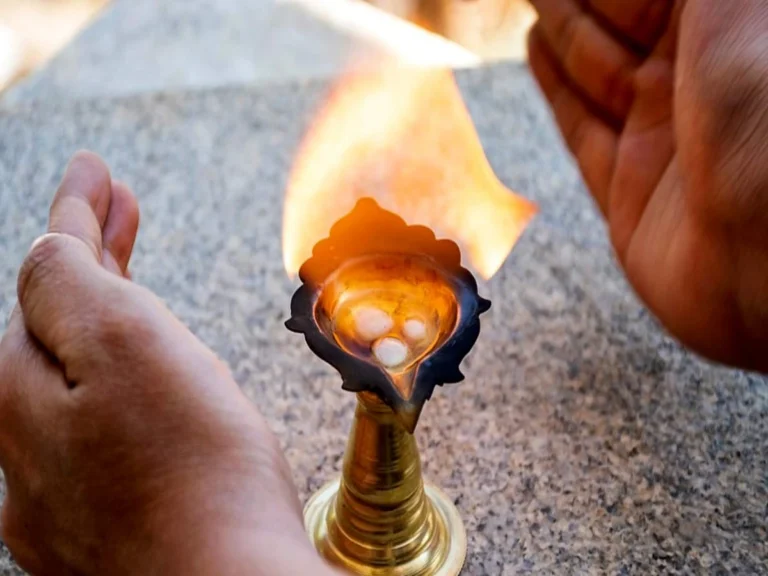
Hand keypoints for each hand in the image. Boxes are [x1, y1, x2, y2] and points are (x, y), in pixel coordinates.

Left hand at [0, 152, 338, 574]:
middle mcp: (22, 446)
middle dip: (87, 259)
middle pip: (52, 327)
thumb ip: (72, 286)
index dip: (76, 215)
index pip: (45, 276)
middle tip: (118, 205)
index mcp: (18, 392)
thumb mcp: (129, 345)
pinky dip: (114, 386)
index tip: (96, 170)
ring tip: (130, 269)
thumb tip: (48, 247)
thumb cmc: (197, 470)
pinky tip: (138, 379)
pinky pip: (93, 432)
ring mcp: (58, 491)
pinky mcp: (98, 523)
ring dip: (101, 317)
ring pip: (72, 379)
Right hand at [527, 0, 767, 371]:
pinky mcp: (628, 191)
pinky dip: (556, 91)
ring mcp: (662, 140)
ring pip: (596, 69)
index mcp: (730, 37)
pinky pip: (582, 129)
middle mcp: (699, 85)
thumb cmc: (765, 130)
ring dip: (561, 28)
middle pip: (623, 20)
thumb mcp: (733, 13)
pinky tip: (535, 52)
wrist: (765, 263)